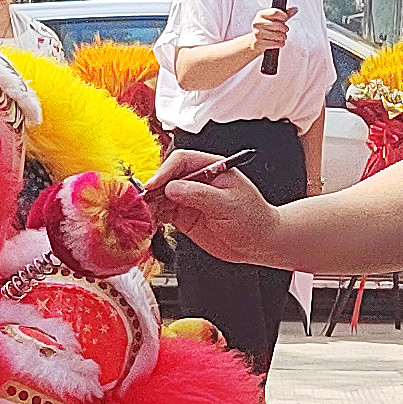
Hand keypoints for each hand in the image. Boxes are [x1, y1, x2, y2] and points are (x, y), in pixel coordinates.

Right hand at [150, 150, 282, 266]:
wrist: (259, 242)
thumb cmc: (253, 218)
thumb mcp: (227, 203)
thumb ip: (199, 195)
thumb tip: (172, 188)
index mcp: (212, 167)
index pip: (182, 161)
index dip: (165, 171)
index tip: (154, 185)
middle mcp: (198, 180)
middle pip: (167, 177)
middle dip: (154, 189)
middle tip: (143, 202)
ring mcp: (190, 199)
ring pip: (162, 196)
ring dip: (150, 204)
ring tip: (143, 214)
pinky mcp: (184, 216)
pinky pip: (163, 213)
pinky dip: (154, 217)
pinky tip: (150, 222)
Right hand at [248, 6, 292, 55]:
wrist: (254, 42)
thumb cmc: (265, 29)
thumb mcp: (273, 19)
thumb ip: (284, 14)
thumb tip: (294, 10)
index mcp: (261, 15)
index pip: (276, 12)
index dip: (284, 16)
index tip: (285, 19)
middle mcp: (258, 23)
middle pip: (279, 25)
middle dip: (284, 28)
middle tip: (284, 30)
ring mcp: (258, 33)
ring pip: (278, 35)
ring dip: (283, 37)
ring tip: (281, 36)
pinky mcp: (260, 43)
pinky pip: (276, 43)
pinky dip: (280, 43)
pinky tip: (278, 41)